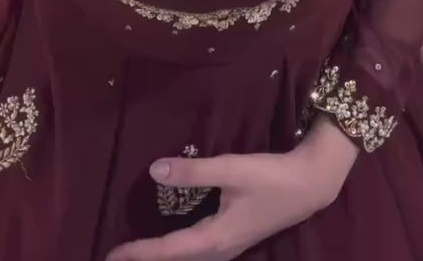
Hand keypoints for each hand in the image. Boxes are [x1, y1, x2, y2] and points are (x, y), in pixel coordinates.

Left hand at [105, 122, 357, 260]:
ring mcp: (228, 247)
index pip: (168, 250)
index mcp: (214, 239)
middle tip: (117, 258)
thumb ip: (194, 171)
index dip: (139, 252)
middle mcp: (219, 250)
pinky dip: (178, 251)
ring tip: (137, 253)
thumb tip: (154, 170)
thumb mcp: (232, 170)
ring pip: (187, 259)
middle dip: (146, 260)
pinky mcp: (234, 238)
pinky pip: (197, 252)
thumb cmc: (271, 177)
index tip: (112, 254)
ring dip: (162, 257)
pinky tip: (171, 242)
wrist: (310, 185)